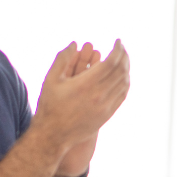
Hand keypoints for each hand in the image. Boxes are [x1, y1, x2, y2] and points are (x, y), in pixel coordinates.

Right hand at [33, 39, 129, 155]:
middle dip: (124, 56)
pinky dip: (124, 82)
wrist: (54, 135)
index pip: (111, 62)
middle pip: (121, 71)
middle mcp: (99, 96)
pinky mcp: (108, 115)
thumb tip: (74, 43)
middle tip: (121, 47)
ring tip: (123, 59)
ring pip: (124, 83)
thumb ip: (62, 59)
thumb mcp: (51, 79)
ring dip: (126, 69)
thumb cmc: (50, 105)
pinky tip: (122, 75)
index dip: (117, 49)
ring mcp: (106, 107)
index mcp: (86, 85)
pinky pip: (122, 95)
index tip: (117, 41)